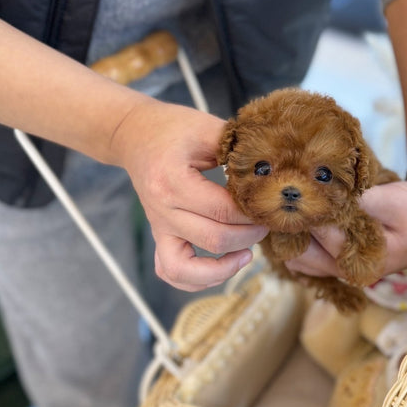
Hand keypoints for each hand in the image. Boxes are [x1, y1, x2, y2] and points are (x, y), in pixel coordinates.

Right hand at [110, 97, 267, 290]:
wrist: (134, 134)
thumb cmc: (173, 128)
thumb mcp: (206, 127)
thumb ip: (237, 147)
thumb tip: (272, 168)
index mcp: (172, 181)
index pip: (222, 209)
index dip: (252, 213)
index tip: (270, 205)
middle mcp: (162, 209)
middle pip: (213, 239)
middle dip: (249, 236)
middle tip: (267, 223)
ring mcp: (158, 226)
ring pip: (186, 268)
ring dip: (222, 269)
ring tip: (246, 255)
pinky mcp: (159, 235)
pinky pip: (170, 271)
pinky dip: (197, 279)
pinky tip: (223, 266)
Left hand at [284, 180, 406, 278]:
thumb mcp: (393, 201)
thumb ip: (358, 203)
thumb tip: (321, 196)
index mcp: (360, 260)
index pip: (318, 232)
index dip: (303, 206)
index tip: (289, 184)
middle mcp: (347, 271)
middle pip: (299, 253)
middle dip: (290, 224)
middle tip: (282, 193)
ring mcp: (342, 269)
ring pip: (300, 257)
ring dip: (292, 233)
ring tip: (291, 204)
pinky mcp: (341, 261)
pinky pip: (309, 256)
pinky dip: (301, 238)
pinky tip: (303, 216)